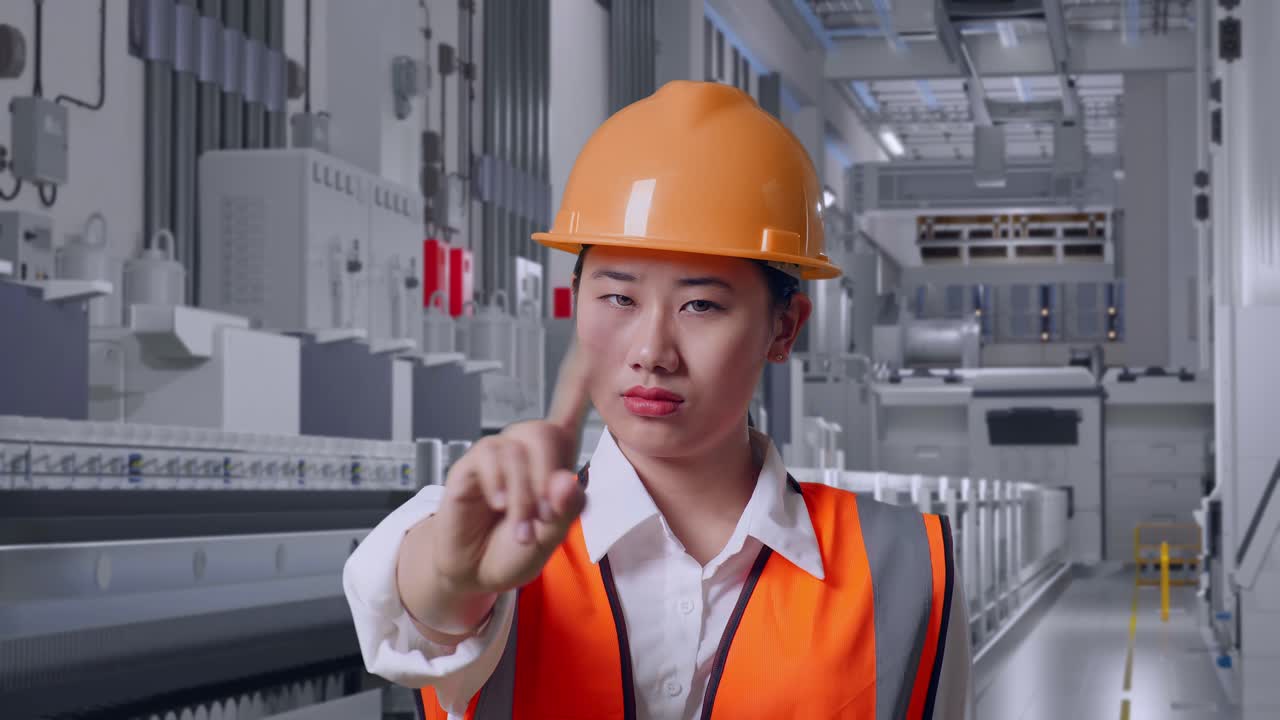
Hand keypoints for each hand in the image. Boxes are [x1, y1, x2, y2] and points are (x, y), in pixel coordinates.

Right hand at [428, 340, 591, 597]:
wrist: (476, 571)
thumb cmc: (516, 549)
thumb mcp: (550, 537)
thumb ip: (564, 510)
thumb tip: (566, 481)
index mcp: (553, 461)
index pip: (568, 413)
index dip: (578, 383)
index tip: (590, 351)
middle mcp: (524, 450)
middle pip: (542, 432)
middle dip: (547, 477)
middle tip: (544, 518)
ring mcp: (495, 455)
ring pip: (517, 450)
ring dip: (524, 496)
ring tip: (522, 529)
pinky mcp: (469, 467)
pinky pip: (489, 458)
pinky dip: (502, 485)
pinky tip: (501, 505)